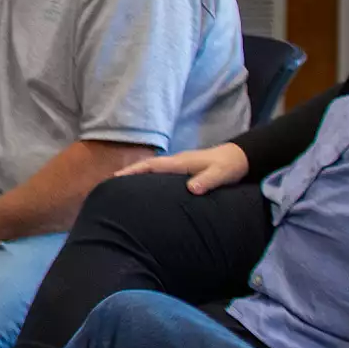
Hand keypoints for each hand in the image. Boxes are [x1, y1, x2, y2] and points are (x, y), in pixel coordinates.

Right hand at [116, 143, 247, 194]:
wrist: (238, 158)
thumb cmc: (228, 167)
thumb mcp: (220, 175)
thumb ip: (206, 181)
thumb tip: (190, 189)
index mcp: (180, 163)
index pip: (152, 166)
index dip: (134, 171)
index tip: (116, 177)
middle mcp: (175, 162)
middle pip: (146, 167)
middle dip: (128, 173)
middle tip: (110, 183)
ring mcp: (178, 165)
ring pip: (152, 170)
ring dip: (137, 176)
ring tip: (121, 186)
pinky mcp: (182, 170)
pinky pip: (160, 174)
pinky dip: (148, 178)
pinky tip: (145, 187)